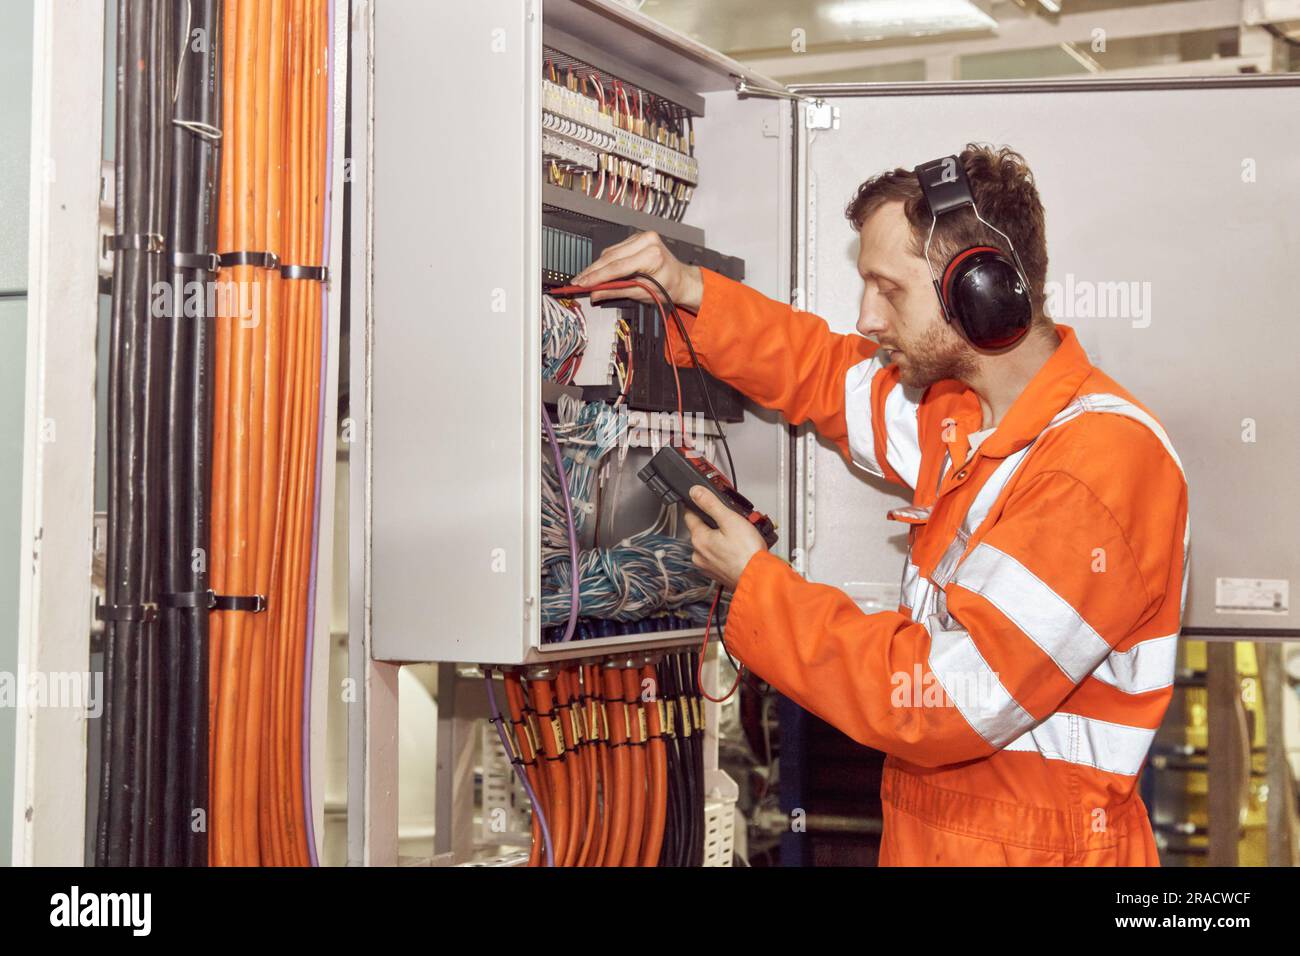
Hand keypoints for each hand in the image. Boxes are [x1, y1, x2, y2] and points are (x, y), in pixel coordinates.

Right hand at [571, 230, 703, 309]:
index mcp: (652, 255)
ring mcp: (642, 237)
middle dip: (592, 271)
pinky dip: (605, 260)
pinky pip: (615, 249)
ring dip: (596, 266)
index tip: (583, 284)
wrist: (680, 279)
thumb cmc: (668, 286)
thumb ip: (616, 291)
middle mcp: (647, 241)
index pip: (617, 267)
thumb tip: (595, 293)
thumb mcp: (642, 292)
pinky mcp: (636, 237)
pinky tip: (596, 270)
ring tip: (584, 278)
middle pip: (611, 257)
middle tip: (578, 282)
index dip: (597, 276)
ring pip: (610, 252)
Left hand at [682, 485, 765, 590]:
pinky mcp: (717, 573)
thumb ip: (711, 503)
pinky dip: (723, 551)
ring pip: (708, 544)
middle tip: (728, 520)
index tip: (702, 500)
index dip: (696, 505)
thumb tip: (695, 492)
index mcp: (699, 539)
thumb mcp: (730, 520)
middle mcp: (698, 554)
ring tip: (735, 536)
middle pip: (700, 530)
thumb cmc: (747, 552)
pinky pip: (716, 556)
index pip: (689, 515)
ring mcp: (707, 566)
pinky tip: (736, 549)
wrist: (759, 577)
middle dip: (711, 523)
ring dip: (717, 538)